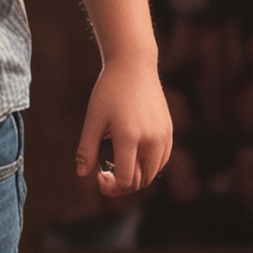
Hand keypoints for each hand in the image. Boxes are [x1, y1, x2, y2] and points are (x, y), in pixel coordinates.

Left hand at [75, 56, 172, 196]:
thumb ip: (87, 149)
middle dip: (122, 186)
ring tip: (118, 167)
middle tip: (105, 175)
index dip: (111, 187)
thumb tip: (82, 174)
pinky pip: (162, 160)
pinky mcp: (169, 131)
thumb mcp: (93, 119)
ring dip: (136, 178)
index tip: (99, 175)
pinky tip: (133, 158)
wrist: (134, 65)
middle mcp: (151, 140)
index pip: (126, 180)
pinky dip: (148, 167)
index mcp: (129, 137)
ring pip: (153, 173)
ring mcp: (163, 136)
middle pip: (141, 182)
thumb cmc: (109, 91)